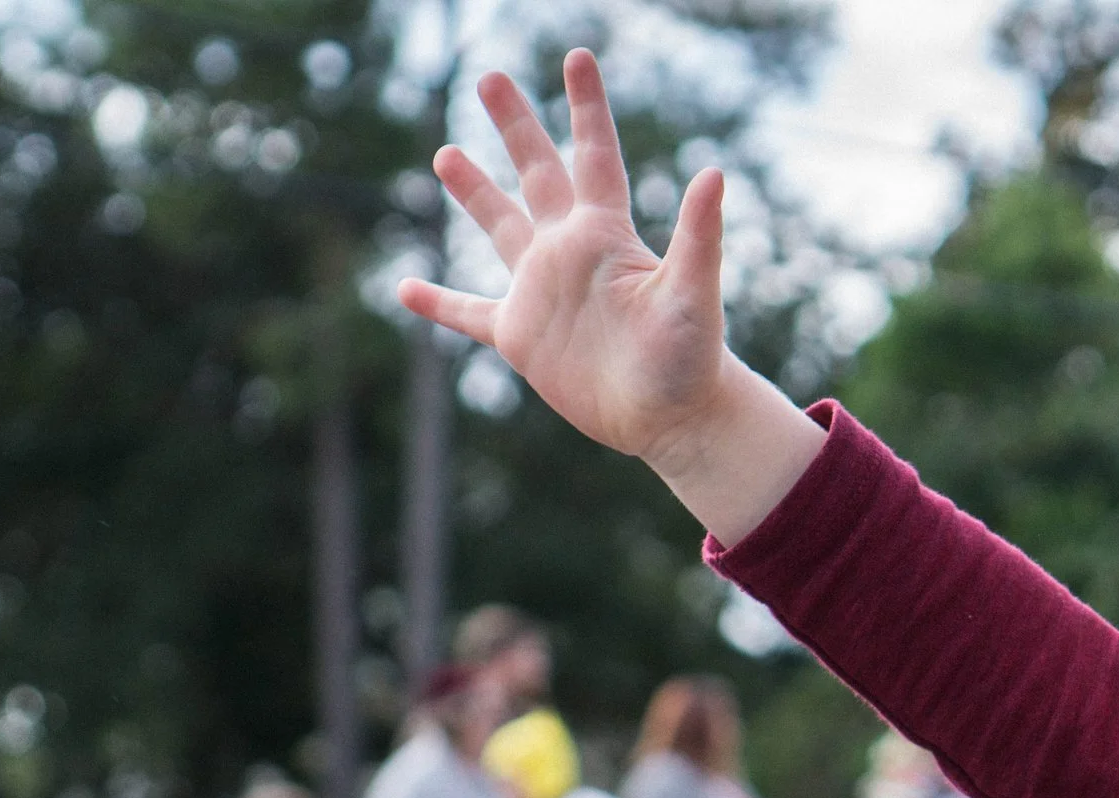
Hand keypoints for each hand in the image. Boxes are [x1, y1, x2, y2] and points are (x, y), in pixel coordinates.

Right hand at [396, 51, 821, 542]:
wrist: (672, 419)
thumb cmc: (692, 357)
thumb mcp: (693, 292)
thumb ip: (698, 234)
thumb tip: (714, 173)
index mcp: (608, 234)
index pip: (593, 156)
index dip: (586, 108)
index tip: (577, 57)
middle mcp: (570, 251)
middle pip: (536, 174)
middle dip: (515, 126)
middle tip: (489, 77)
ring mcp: (541, 291)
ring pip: (499, 228)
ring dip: (474, 193)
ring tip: (445, 153)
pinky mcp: (520, 337)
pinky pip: (469, 313)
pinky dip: (437, 303)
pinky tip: (403, 287)